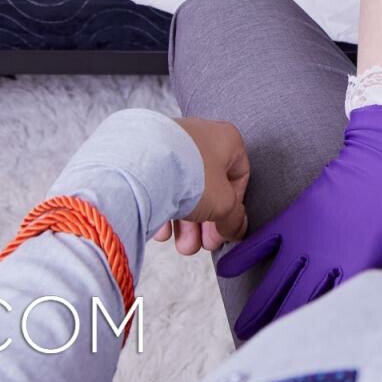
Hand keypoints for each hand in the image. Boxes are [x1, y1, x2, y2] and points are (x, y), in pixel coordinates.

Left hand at [153, 116, 252, 254]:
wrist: (143, 164)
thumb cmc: (190, 174)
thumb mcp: (223, 204)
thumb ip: (235, 219)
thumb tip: (236, 229)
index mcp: (227, 140)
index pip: (239, 178)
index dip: (233, 209)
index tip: (223, 231)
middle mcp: (201, 136)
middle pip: (210, 188)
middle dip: (205, 223)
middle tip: (199, 245)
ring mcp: (173, 143)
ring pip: (185, 188)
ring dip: (186, 222)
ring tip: (180, 244)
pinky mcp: (147, 153)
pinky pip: (161, 184)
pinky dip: (163, 207)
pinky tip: (160, 229)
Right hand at [212, 106, 381, 339]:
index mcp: (362, 259)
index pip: (339, 304)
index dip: (323, 327)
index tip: (308, 346)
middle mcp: (330, 253)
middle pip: (301, 299)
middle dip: (282, 325)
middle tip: (263, 347)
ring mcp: (311, 234)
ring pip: (279, 277)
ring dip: (260, 302)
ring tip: (243, 327)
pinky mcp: (298, 214)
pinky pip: (266, 238)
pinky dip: (246, 252)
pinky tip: (226, 270)